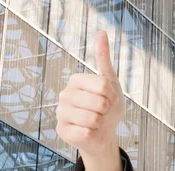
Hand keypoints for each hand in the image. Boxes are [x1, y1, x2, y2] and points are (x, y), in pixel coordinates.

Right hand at [56, 30, 124, 156]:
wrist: (105, 134)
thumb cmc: (108, 108)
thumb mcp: (110, 82)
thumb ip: (104, 59)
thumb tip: (101, 32)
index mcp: (76, 80)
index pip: (103, 85)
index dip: (113, 96)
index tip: (109, 99)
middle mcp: (65, 94)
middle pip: (100, 102)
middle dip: (107, 110)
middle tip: (103, 113)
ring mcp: (61, 113)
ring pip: (93, 118)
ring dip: (101, 123)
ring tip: (96, 122)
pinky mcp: (62, 131)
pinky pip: (86, 132)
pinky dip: (93, 134)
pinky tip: (89, 132)